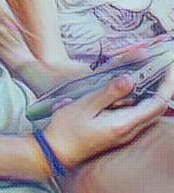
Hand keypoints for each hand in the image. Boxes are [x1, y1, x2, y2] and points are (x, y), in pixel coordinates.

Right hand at [44, 66, 173, 169]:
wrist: (55, 151)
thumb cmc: (67, 128)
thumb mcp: (85, 106)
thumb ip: (108, 93)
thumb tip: (130, 80)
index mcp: (124, 124)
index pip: (156, 104)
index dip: (167, 86)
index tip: (170, 69)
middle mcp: (128, 131)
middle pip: (154, 108)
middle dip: (160, 86)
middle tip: (161, 67)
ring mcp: (122, 133)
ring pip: (142, 110)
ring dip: (145, 92)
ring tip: (139, 72)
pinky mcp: (115, 132)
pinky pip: (131, 113)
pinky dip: (132, 99)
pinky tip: (122, 89)